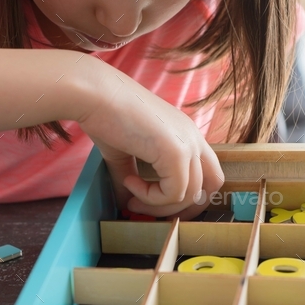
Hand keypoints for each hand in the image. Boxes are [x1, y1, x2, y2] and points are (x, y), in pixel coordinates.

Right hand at [76, 64, 224, 216]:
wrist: (95, 95)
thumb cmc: (105, 115)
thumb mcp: (123, 153)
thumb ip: (131, 177)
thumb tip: (126, 203)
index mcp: (186, 134)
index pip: (207, 174)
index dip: (186, 195)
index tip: (152, 200)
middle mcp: (193, 138)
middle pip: (210, 187)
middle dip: (183, 208)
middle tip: (151, 209)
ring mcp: (188, 144)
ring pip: (191, 195)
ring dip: (158, 204)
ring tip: (131, 196)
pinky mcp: (176, 152)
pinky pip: (174, 193)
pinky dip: (150, 197)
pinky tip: (129, 182)